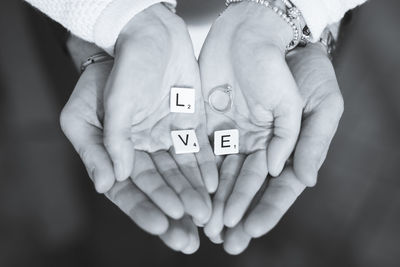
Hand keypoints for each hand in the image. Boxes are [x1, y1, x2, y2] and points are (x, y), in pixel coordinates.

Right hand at [60, 53, 199, 252]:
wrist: (141, 39)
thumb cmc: (108, 74)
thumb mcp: (87, 110)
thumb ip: (100, 147)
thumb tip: (109, 185)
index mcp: (117, 152)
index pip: (130, 190)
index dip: (146, 210)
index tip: (163, 227)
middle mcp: (144, 150)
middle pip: (161, 188)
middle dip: (175, 212)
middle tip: (191, 239)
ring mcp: (169, 138)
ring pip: (183, 174)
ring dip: (195, 196)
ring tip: (209, 218)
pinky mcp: (190, 125)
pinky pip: (199, 150)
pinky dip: (207, 168)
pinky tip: (216, 187)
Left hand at [216, 43, 343, 253]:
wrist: (265, 35)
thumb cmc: (305, 69)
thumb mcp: (322, 102)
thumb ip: (313, 142)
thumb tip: (305, 181)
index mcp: (288, 148)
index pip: (279, 187)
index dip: (266, 209)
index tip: (252, 230)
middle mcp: (260, 148)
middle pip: (246, 187)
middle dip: (236, 214)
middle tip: (224, 240)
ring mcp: (235, 136)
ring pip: (222, 176)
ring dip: (215, 202)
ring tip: (206, 226)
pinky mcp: (212, 123)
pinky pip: (204, 152)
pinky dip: (199, 174)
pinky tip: (193, 193)